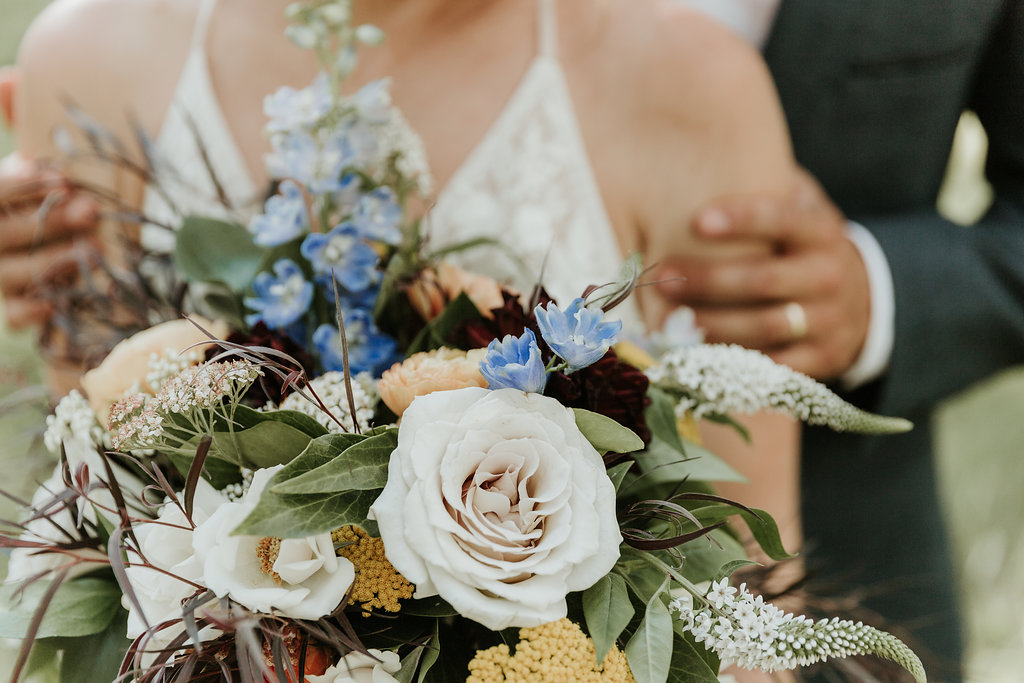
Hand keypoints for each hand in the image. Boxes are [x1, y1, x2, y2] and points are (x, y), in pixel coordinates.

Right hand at [0, 153, 99, 328]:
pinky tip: (57, 301)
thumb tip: (51, 172)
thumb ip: (38, 175)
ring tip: (93, 250)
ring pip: (9, 273)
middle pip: (3, 234)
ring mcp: (0, 274)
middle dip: (51, 222)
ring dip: (52, 261)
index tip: (65, 181)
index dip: (23, 186)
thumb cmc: (47, 202)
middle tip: (91, 212)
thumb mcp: (40, 183)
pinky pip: (15, 315)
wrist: (55, 237)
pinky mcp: (14, 305)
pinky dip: (34, 310)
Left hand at [654, 170, 870, 380]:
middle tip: (663, 279)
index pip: (783, 219)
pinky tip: (691, 355)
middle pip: (762, 280)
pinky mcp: (821, 361)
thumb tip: (699, 153)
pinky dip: (730, 364)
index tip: (696, 220)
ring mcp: (828, 322)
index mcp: (822, 232)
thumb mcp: (799, 212)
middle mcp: (829, 276)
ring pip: (762, 328)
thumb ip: (766, 188)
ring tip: (666, 320)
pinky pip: (771, 368)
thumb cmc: (802, 247)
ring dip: (710, 326)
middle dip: (707, 281)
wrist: (861, 303)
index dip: (741, 219)